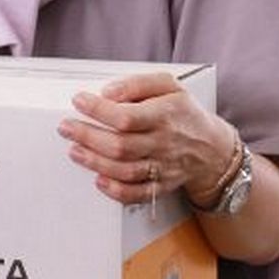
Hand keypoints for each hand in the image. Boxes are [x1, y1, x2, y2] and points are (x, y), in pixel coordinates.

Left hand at [57, 73, 234, 205]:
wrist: (212, 147)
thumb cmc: (184, 113)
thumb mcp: (169, 86)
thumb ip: (138, 84)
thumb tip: (108, 92)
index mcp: (165, 115)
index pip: (127, 116)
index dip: (99, 110)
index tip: (79, 101)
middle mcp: (163, 143)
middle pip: (120, 145)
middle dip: (87, 136)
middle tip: (66, 128)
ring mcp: (162, 167)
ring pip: (124, 170)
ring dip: (94, 162)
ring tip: (74, 150)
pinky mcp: (160, 186)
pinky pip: (136, 194)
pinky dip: (115, 190)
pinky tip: (98, 179)